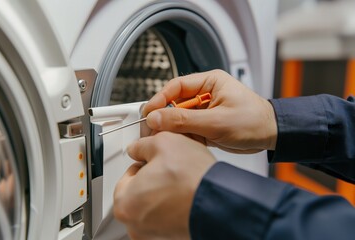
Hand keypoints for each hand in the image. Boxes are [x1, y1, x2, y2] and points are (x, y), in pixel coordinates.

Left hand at [113, 132, 214, 239]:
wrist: (219, 202)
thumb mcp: (162, 143)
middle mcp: (135, 225)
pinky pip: (167, 216)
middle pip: (139, 192)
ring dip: (164, 192)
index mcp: (124, 203)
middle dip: (153, 178)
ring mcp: (154, 234)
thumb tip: (138, 148)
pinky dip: (174, 205)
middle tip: (169, 168)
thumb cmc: (191, 178)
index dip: (144, 161)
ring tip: (180, 181)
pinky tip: (186, 194)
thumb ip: (142, 145)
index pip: (127, 175)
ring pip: (154, 205)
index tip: (154, 159)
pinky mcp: (171, 237)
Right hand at [143, 69, 276, 153]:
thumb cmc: (253, 121)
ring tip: (168, 139)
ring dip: (174, 129)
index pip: (176, 86)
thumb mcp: (216, 121)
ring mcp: (205, 110)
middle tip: (154, 129)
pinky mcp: (206, 125)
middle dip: (165, 117)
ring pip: (180, 118)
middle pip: (175, 103)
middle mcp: (205, 94)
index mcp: (209, 82)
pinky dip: (183, 137)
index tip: (149, 111)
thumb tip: (157, 118)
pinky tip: (182, 143)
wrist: (271, 136)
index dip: (160, 98)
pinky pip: (188, 129)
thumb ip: (184, 120)